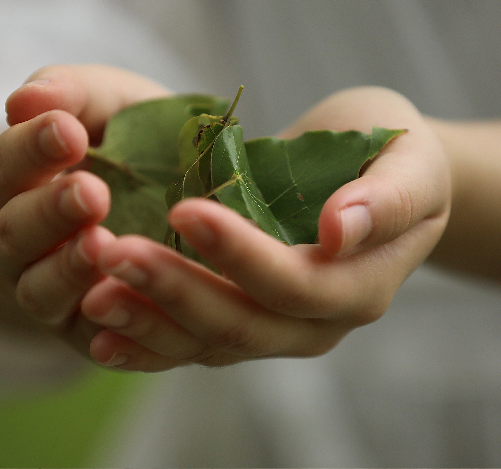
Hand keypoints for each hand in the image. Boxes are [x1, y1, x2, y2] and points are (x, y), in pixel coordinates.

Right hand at [0, 64, 169, 354]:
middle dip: (50, 213)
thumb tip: (23, 100)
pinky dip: (102, 329)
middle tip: (91, 192)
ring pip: (39, 290)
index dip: (30, 149)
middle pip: (14, 232)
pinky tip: (126, 306)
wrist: (164, 198)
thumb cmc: (123, 140)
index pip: (3, 165)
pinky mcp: (82, 333)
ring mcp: (41, 292)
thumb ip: (69, 93)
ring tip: (104, 246)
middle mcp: (9, 242)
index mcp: (3, 181)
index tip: (69, 130)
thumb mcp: (104, 103)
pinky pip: (85, 338)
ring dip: (69, 271)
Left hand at [78, 87, 450, 370]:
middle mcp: (316, 323)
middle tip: (111, 250)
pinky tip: (96, 332)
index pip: (296, 284)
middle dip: (174, 289)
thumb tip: (338, 229)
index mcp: (360, 284)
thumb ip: (386, 198)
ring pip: (206, 343)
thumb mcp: (410, 159)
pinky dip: (143, 343)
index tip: (186, 208)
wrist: (372, 180)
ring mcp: (274, 331)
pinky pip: (187, 347)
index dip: (241, 254)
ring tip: (90, 295)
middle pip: (241, 323)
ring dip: (146, 320)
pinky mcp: (237, 326)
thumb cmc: (393, 153)